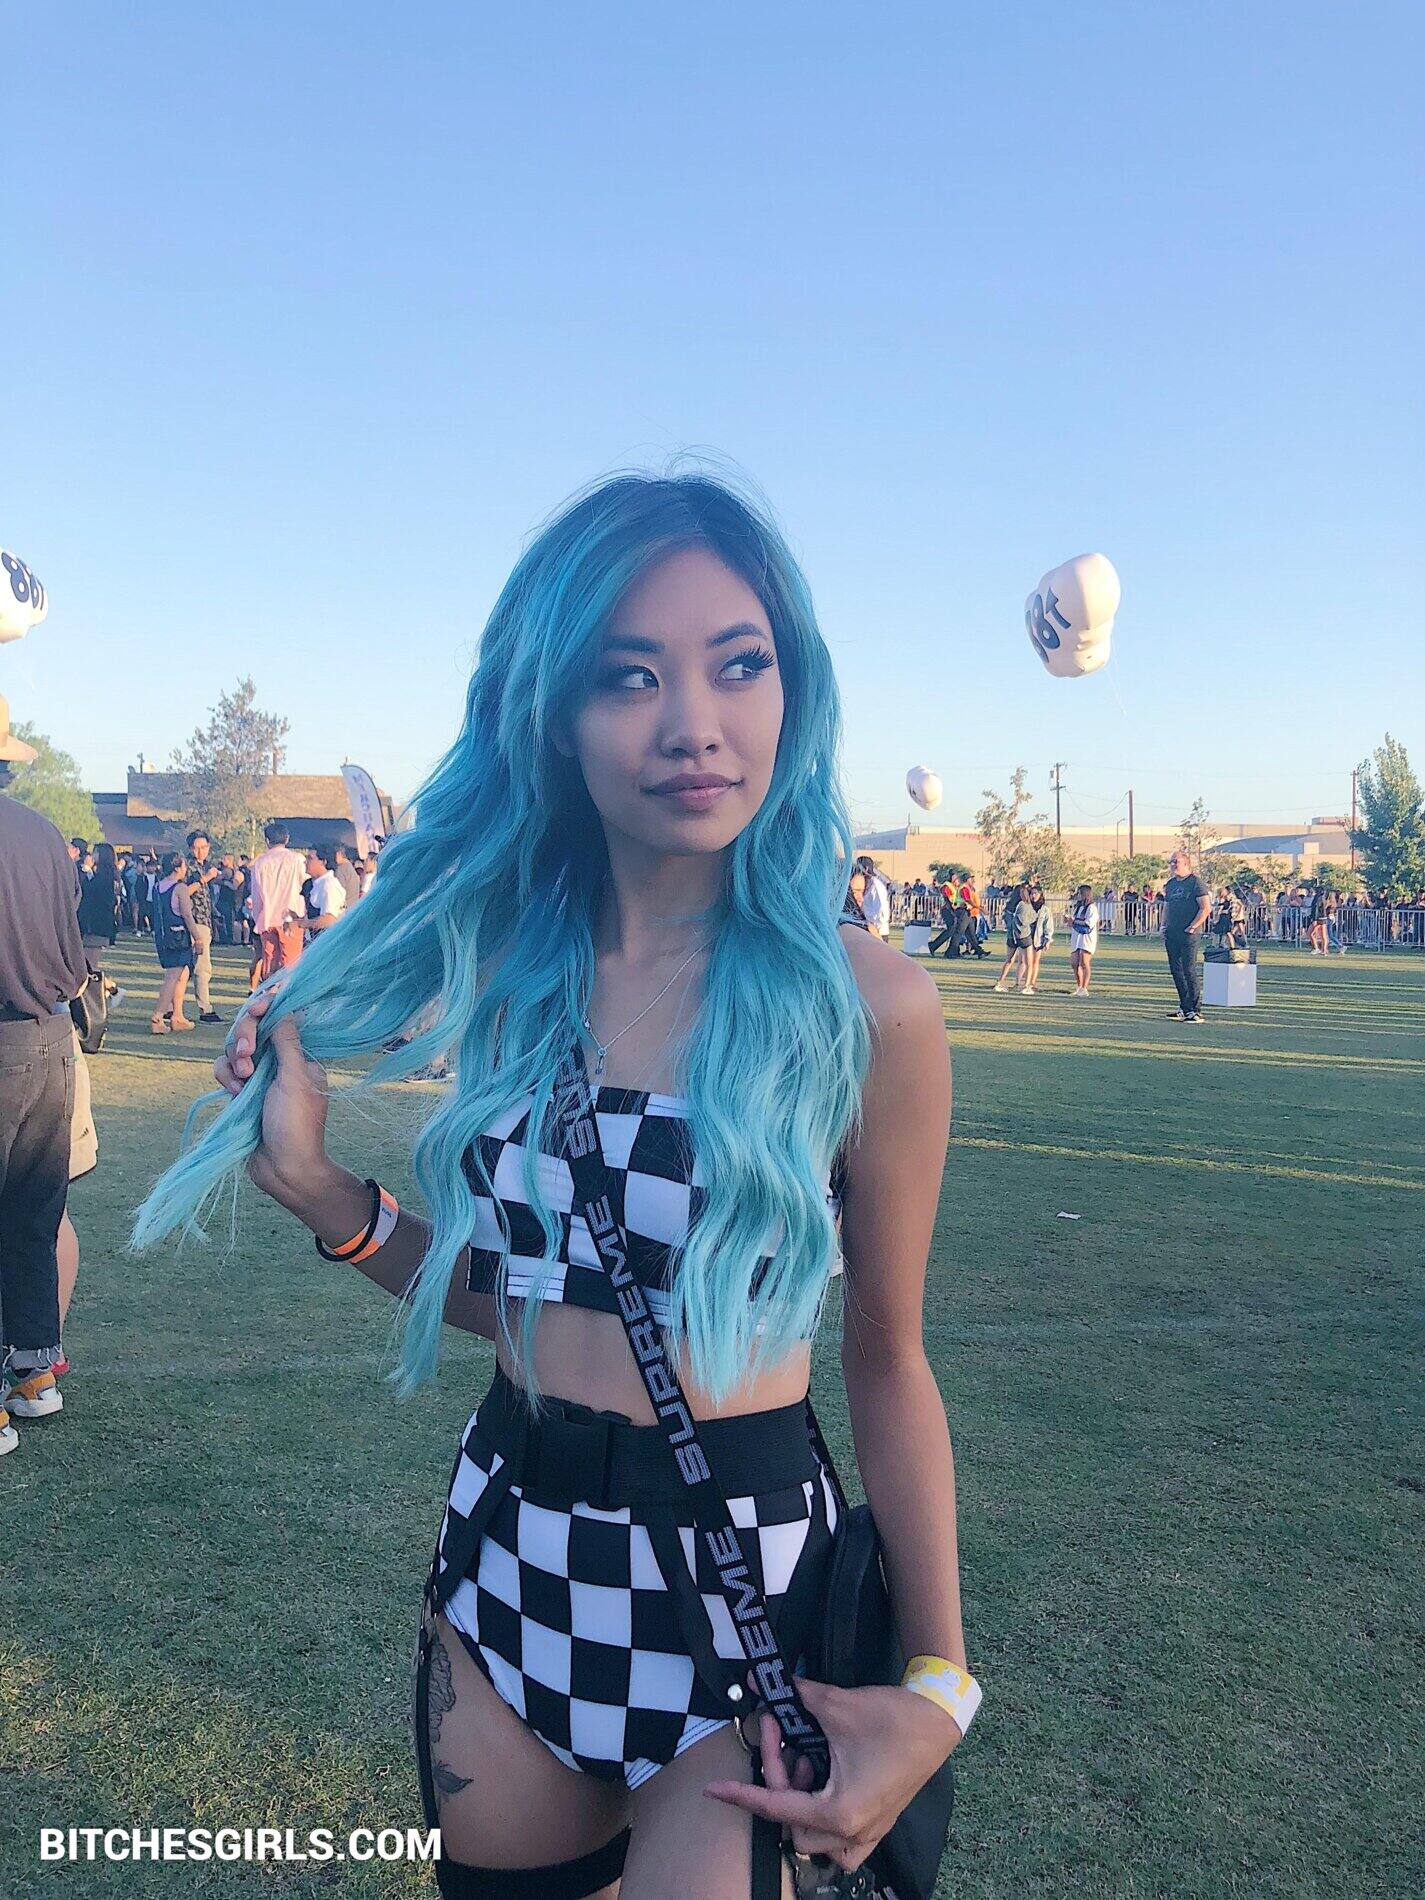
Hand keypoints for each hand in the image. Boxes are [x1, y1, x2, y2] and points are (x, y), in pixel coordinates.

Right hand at [215, 986, 335, 1216]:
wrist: (284, 1169)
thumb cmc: (297, 1124)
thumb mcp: (295, 1078)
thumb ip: (287, 1041)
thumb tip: (286, 1007)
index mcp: (298, 1054)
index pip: (278, 1018)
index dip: (265, 1009)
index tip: (258, 1008)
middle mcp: (277, 1061)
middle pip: (250, 1029)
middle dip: (243, 1038)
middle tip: (246, 1057)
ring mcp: (257, 1076)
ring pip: (232, 1050)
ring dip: (233, 1062)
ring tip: (243, 1083)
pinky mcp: (239, 1092)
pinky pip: (224, 1071)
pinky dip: (226, 1078)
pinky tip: (235, 1094)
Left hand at [704, 1677, 960, 1872]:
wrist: (937, 1719)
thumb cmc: (890, 1717)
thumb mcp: (835, 1705)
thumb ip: (796, 1696)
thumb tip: (764, 1681)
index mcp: (839, 1812)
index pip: (777, 1807)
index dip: (742, 1795)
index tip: (713, 1789)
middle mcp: (852, 1832)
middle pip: (792, 1825)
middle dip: (778, 1782)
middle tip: (782, 1736)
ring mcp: (868, 1832)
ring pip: (816, 1841)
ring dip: (800, 1806)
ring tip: (806, 1762)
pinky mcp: (878, 1822)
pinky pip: (842, 1844)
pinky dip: (824, 1822)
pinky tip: (823, 1783)